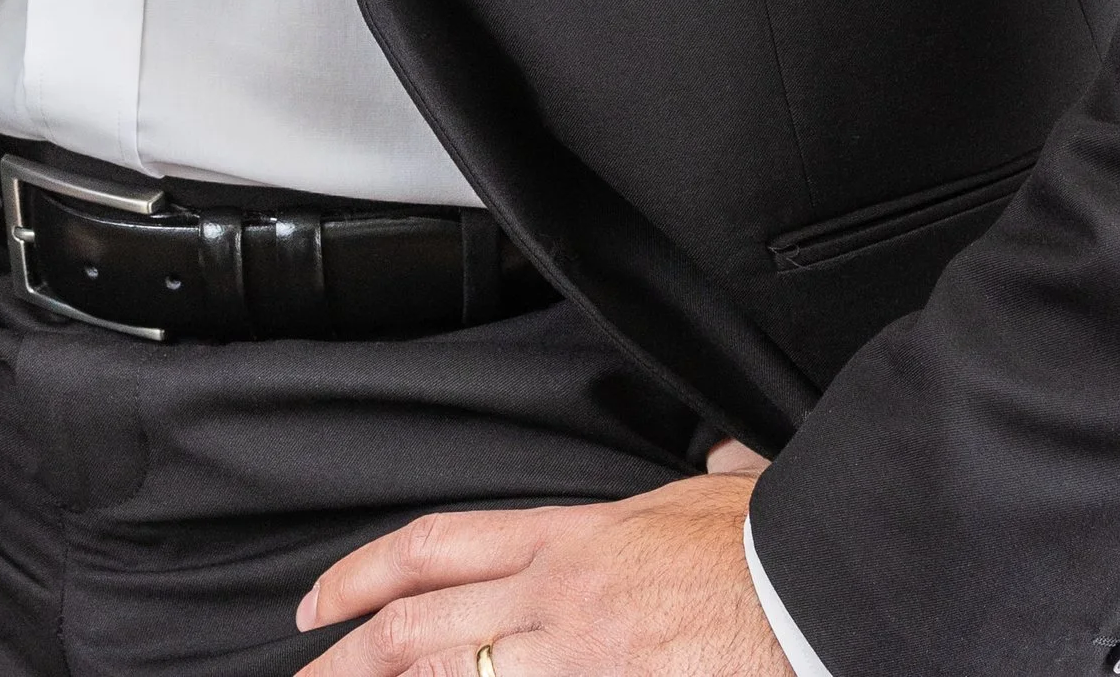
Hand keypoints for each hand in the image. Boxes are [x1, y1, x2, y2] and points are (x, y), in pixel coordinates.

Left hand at [300, 444, 790, 675]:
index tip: (316, 603)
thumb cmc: (775, 548)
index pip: (437, 545)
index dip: (363, 573)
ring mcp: (576, 659)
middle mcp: (555, 599)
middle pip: (418, 625)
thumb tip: (719, 465)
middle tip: (300, 675)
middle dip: (345, 657)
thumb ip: (700, 479)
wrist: (819, 591)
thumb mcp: (721, 491)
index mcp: (571, 538)